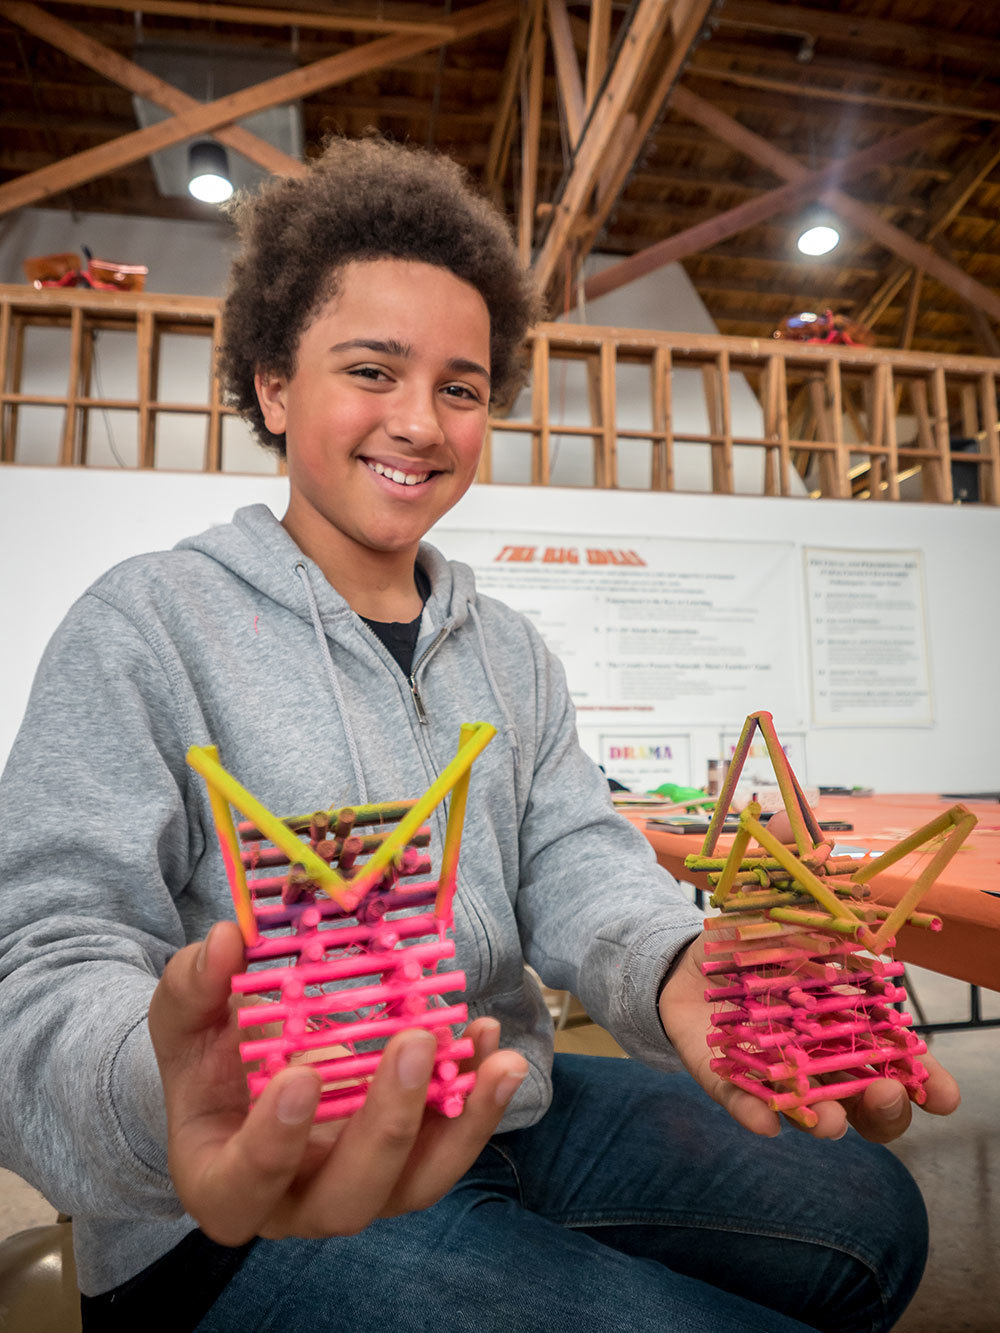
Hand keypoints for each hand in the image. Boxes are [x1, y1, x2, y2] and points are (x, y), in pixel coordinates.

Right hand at [149, 920, 528, 1245]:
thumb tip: (225, 941)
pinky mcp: (404, 1167)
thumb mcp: (186, 1016)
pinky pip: (447, 1147)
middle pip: (346, 1199)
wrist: (247, 1074)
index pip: (243, 1187)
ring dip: (462, 1126)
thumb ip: (195, 985)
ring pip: (414, 1186)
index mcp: (221, 1181)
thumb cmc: (210, 1055)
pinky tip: (491, 1045)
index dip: (273, 1144)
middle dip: (387, 1126)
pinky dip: (476, 1102)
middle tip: (413, 1043)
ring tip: (497, 1063)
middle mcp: (293, 1204)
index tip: (301, 1074)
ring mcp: (356, 1191)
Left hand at [658, 931, 959, 1141]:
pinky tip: (766, 1124)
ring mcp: (775, 1074)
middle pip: (864, 1103)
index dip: (923, 1083)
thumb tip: (861, 914)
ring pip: (809, 1111)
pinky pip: (740, 1102)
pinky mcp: (726, 1078)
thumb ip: (830, 928)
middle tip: (887, 1093)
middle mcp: (819, 1062)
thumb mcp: (798, 926)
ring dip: (824, 1120)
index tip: (944, 1096)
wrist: (695, 960)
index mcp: (848, 1029)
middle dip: (883, 1108)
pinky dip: (754, 1114)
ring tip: (831, 1121)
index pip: (895, 1063)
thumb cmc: (761, 945)